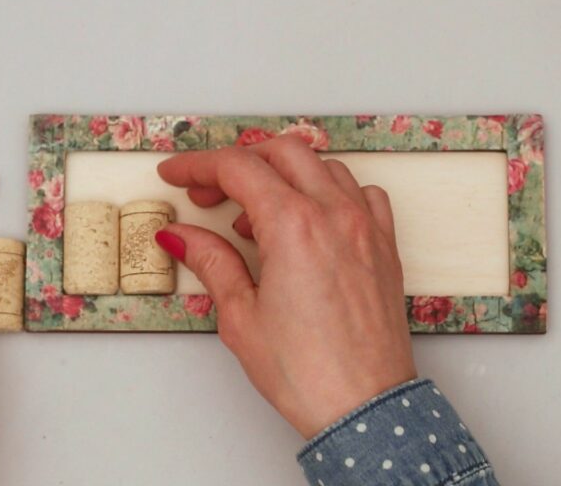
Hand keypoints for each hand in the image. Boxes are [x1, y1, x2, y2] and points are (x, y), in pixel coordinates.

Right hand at [156, 135, 416, 438]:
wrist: (364, 408)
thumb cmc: (308, 372)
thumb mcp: (241, 316)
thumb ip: (212, 262)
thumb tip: (182, 235)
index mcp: (294, 225)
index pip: (237, 167)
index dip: (197, 165)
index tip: (176, 175)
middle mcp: (335, 214)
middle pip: (280, 152)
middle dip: (238, 163)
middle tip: (209, 194)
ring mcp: (365, 227)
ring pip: (323, 165)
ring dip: (283, 174)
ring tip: (255, 216)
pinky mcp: (384, 246)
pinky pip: (361, 192)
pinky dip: (331, 190)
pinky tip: (312, 217)